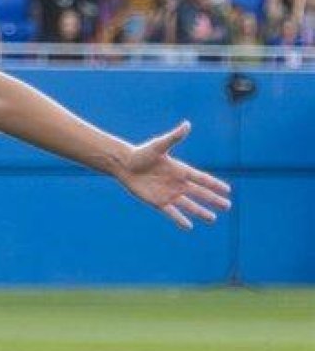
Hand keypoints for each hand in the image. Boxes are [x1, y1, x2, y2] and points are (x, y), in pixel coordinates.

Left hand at [115, 121, 230, 229]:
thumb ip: (174, 138)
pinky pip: (171, 212)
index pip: (201, 178)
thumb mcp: (159, 146)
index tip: (228, 190)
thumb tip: (187, 124)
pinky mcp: (157, 201)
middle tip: (227, 206)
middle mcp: (176, 183)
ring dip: (200, 212)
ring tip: (212, 219)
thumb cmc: (141, 154)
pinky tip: (188, 226)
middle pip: (199, 193)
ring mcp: (168, 193)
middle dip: (213, 199)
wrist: (124, 165)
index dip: (214, 184)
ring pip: (188, 205)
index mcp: (180, 170)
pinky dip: (179, 219)